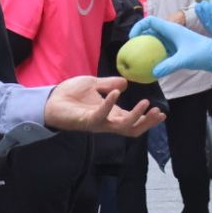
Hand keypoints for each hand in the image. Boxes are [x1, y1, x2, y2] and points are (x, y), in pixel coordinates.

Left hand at [45, 76, 165, 135]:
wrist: (49, 99)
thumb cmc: (69, 94)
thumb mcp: (93, 84)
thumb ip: (109, 84)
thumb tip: (125, 83)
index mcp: (111, 114)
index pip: (133, 121)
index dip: (148, 119)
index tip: (162, 113)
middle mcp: (106, 122)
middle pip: (132, 129)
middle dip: (147, 123)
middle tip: (158, 113)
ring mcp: (97, 123)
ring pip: (121, 126)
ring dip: (135, 116)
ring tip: (146, 103)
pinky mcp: (86, 121)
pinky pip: (101, 115)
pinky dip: (109, 104)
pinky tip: (115, 93)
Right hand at [129, 16, 211, 77]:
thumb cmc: (204, 53)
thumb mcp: (185, 59)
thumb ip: (169, 65)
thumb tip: (153, 72)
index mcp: (172, 29)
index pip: (151, 21)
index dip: (139, 26)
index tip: (132, 38)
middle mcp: (172, 33)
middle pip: (151, 31)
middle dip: (140, 38)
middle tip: (132, 51)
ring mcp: (175, 42)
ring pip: (156, 42)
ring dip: (148, 48)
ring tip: (138, 60)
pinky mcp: (179, 50)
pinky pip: (163, 51)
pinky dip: (156, 57)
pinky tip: (151, 68)